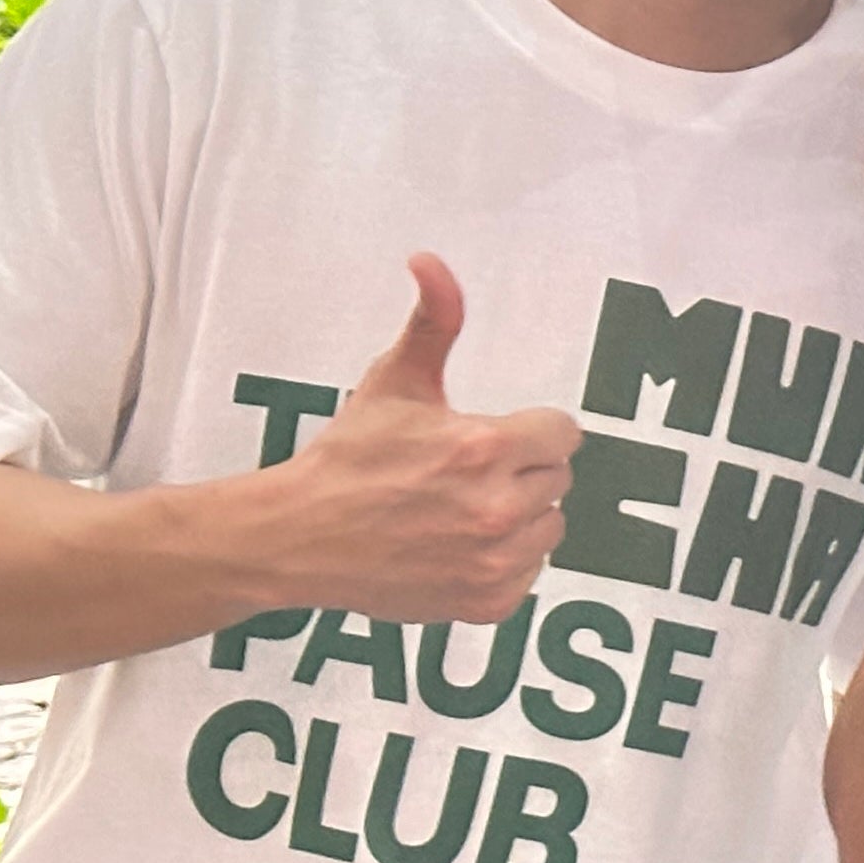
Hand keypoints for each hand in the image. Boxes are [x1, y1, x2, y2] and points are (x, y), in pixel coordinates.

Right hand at [263, 255, 577, 622]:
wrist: (299, 538)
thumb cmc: (348, 458)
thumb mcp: (394, 382)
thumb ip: (432, 321)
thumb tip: (430, 261)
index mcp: (485, 447)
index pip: (563, 433)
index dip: (529, 432)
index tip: (492, 439)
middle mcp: (497, 508)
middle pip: (557, 479)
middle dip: (520, 471)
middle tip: (464, 474)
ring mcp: (495, 560)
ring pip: (550, 527)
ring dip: (519, 516)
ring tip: (459, 509)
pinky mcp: (488, 601)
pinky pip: (529, 572)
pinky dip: (503, 561)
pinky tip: (456, 546)